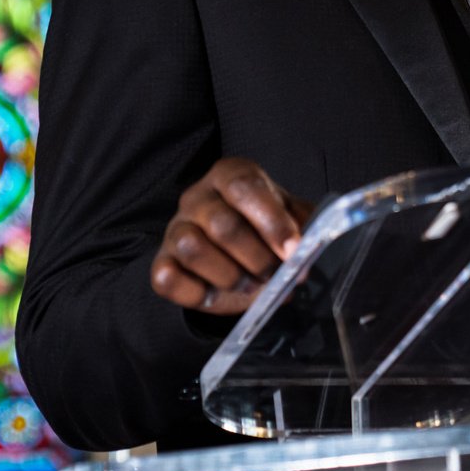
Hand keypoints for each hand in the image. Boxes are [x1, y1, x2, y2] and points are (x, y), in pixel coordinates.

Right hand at [148, 157, 309, 315]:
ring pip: (192, 248)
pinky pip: (168, 278)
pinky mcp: (162, 262)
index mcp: (229, 176)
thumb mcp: (291, 217)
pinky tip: (216, 294)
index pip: (244, 188)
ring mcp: (175, 229)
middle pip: (222, 224)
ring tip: (250, 284)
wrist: (235, 252)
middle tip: (276, 275)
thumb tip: (308, 248)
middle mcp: (197, 197)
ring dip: (229, 276)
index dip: (272, 221)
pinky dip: (196, 293)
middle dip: (257, 258)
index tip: (294, 250)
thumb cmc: (264, 228)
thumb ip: (303, 227)